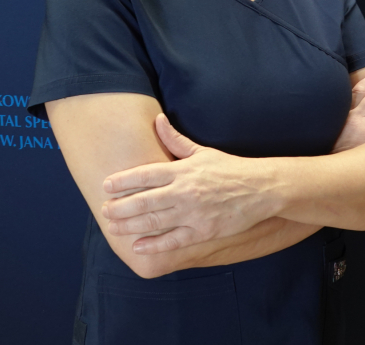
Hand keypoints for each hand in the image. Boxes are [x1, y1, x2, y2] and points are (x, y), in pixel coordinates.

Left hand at [101, 114, 270, 254]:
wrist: (260, 188)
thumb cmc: (229, 169)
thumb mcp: (201, 151)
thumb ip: (175, 139)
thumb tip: (157, 119)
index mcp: (183, 170)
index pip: (146, 174)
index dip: (123, 180)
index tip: (106, 186)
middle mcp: (185, 191)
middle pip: (145, 200)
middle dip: (121, 207)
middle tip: (103, 211)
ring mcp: (193, 212)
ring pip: (155, 221)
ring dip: (130, 225)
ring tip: (113, 227)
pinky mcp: (203, 231)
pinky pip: (174, 240)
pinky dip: (154, 244)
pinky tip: (138, 245)